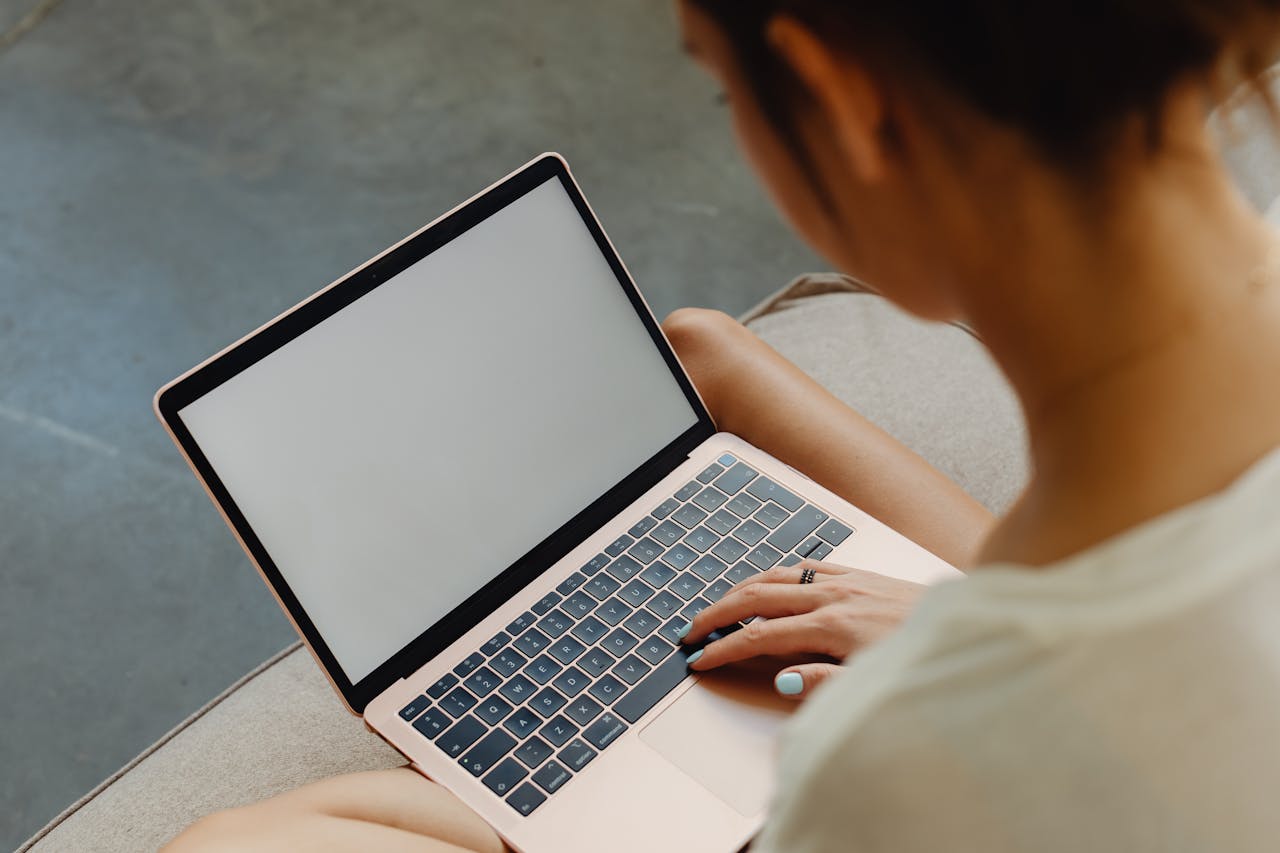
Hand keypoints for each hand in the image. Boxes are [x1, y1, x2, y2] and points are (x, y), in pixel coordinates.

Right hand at [681, 560, 925, 699]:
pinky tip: (773, 581)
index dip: (724, 649)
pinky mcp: (863, 574)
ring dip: (741, 588)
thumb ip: (825, 684)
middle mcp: (835, 597)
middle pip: (757, 598)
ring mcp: (848, 581)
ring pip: (778, 575)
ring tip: (719, 605)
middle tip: (691, 630)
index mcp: (833, 626)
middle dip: (718, 612)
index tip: (700, 660)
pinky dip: (779, 573)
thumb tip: (782, 680)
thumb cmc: (928, 657)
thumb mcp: (875, 684)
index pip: (761, 637)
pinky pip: (808, 566)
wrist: (976, 625)